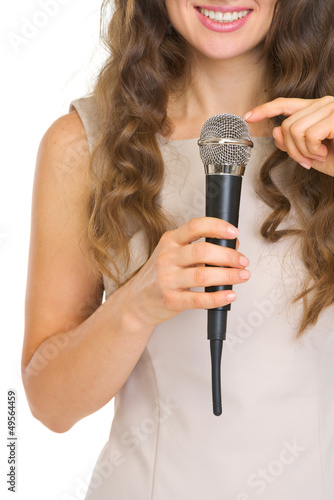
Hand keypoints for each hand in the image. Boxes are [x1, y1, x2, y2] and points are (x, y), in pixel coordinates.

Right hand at [122, 217, 249, 327]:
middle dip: (228, 255)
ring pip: (203, 275)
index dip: (217, 227)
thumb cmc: (159, 275)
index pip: (195, 226)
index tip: (234, 232)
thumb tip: (232, 245)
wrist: (137, 301)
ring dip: (228, 276)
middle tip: (242, 260)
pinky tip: (229, 294)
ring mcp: (167, 279)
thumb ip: (199, 248)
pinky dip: (218, 297)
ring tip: (242, 276)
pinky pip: (199, 299)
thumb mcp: (174, 254)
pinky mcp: (171, 300)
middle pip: (202, 251)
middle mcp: (167, 257)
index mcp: (170, 241)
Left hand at [243, 96, 333, 175]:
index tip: (248, 116)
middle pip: (286, 124)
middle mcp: (324, 103)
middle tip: (305, 160)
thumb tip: (275, 130)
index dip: (265, 109)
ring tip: (318, 155)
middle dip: (291, 149)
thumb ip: (292, 143)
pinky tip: (325, 152)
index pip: (285, 104)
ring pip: (294, 129)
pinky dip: (312, 150)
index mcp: (317, 110)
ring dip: (302, 151)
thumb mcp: (310, 154)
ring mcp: (332, 107)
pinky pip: (308, 135)